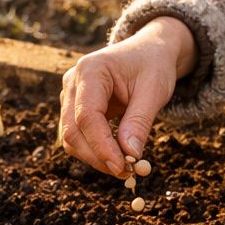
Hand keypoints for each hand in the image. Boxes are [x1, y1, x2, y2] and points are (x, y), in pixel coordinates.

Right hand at [59, 16, 195, 175]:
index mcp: (91, 70)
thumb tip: (130, 156)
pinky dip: (96, 151)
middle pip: (73, 131)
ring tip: (126, 167)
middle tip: (127, 174)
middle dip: (98, 156)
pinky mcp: (75, 107)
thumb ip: (139, 122)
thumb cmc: (153, 65)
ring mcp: (70, 95)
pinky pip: (79, 135)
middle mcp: (73, 81)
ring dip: (96, 157)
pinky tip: (119, 157)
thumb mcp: (154, 90)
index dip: (102, 146)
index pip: (87, 116)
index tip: (122, 168)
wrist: (149, 51)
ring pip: (72, 137)